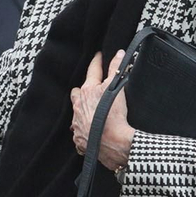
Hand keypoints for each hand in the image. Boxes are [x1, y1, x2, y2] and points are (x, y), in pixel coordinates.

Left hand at [71, 51, 134, 170]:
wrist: (113, 143)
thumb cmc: (114, 115)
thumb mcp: (116, 88)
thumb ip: (117, 69)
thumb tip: (119, 53)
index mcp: (86, 92)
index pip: (92, 71)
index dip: (97, 62)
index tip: (98, 55)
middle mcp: (78, 107)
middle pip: (76, 93)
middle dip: (82, 90)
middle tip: (91, 89)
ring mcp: (77, 124)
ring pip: (76, 113)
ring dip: (82, 111)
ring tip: (91, 111)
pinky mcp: (79, 139)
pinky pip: (79, 133)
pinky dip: (84, 131)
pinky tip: (92, 131)